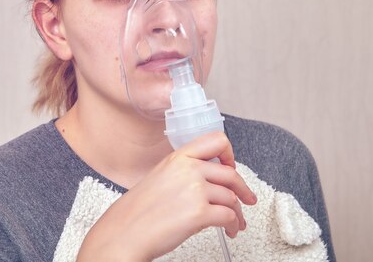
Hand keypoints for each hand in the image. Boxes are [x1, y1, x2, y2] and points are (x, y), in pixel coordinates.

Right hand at [76, 132, 257, 260]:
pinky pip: (229, 215)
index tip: (232, 165)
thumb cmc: (137, 211)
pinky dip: (233, 224)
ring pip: (232, 197)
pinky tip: (229, 230)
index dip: (230, 153)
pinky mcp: (199, 213)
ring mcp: (195, 190)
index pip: (215, 140)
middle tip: (248, 198)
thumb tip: (209, 181)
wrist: (124, 232)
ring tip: (236, 223)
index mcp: (178, 158)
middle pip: (230, 173)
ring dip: (238, 212)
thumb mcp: (160, 177)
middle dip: (243, 189)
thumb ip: (184, 173)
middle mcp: (188, 169)